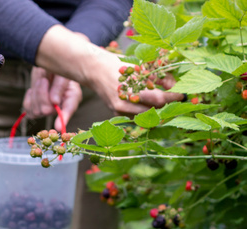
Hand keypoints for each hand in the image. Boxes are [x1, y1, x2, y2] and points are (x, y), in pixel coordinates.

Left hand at [22, 67, 81, 130]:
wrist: (47, 64)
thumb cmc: (58, 67)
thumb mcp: (62, 73)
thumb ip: (59, 86)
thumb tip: (54, 102)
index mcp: (72, 98)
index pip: (68, 110)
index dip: (63, 119)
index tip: (59, 127)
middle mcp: (61, 107)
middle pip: (46, 110)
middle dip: (42, 94)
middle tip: (45, 80)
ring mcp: (47, 109)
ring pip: (36, 111)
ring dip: (36, 94)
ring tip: (42, 81)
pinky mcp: (36, 108)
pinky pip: (28, 109)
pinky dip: (29, 98)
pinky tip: (33, 90)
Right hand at [35, 25, 183, 115]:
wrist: (93, 70)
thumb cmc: (118, 64)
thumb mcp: (141, 66)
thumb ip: (159, 77)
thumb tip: (175, 86)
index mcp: (132, 89)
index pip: (160, 99)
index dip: (174, 97)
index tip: (184, 94)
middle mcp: (125, 103)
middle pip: (155, 110)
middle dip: (167, 104)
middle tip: (176, 97)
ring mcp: (120, 110)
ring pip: (146, 115)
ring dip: (157, 108)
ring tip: (163, 98)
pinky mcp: (117, 113)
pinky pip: (137, 115)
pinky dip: (145, 109)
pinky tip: (148, 101)